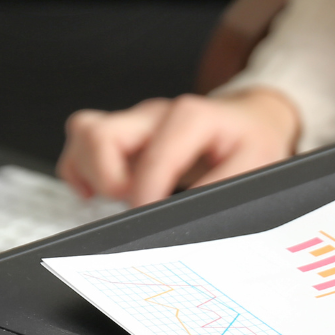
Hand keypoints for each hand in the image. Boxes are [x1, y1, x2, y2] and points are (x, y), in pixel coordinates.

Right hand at [56, 88, 301, 205]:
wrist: (247, 120)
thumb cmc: (250, 143)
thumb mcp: (256, 167)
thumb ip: (222, 190)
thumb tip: (184, 217)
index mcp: (191, 118)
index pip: (152, 154)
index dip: (145, 195)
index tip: (150, 219)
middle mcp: (154, 115)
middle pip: (100, 135)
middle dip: (109, 182)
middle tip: (136, 206)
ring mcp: (133, 122)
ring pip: (83, 133)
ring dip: (91, 174)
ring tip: (120, 197)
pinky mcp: (120, 134)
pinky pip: (78, 144)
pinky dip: (79, 171)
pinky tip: (99, 193)